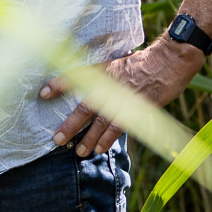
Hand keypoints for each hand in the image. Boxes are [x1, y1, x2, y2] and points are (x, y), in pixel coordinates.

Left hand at [39, 40, 202, 157]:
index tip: (43, 93)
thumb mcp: (119, 61)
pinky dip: (109, 138)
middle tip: (57, 139)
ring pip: (101, 122)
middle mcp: (111, 83)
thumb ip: (105, 75)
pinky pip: (120, 126)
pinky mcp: (138, 108)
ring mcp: (124, 97)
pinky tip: (100, 148)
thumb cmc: (145, 60)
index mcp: (105, 69)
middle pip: (86, 107)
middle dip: (70, 125)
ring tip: (78, 151)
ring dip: (89, 138)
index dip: (59, 84)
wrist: (169, 60)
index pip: (77, 76)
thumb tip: (93, 87)